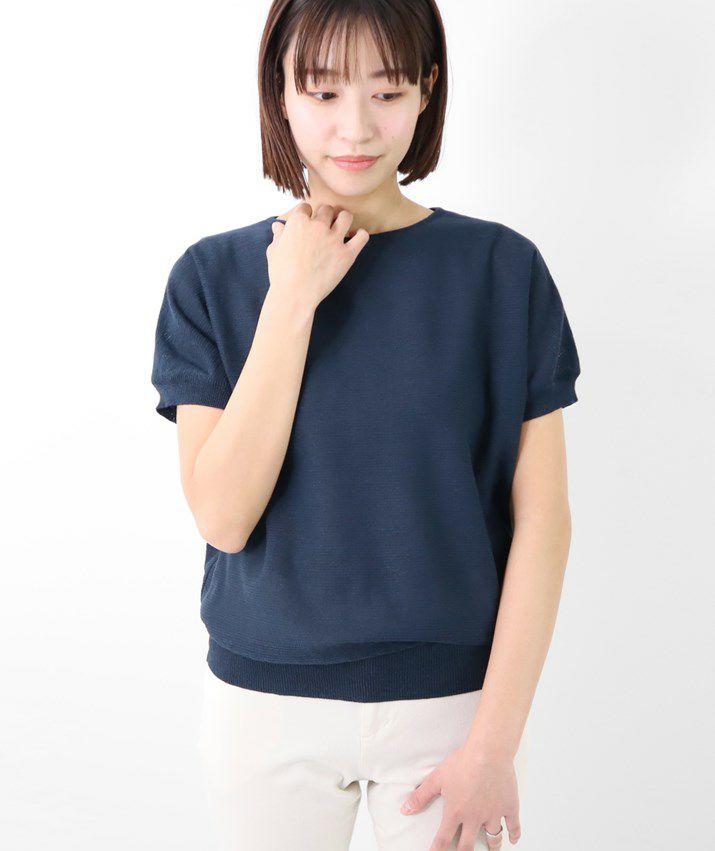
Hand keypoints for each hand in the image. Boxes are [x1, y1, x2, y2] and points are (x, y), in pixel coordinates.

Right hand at [265, 202, 369, 309]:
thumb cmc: (282, 275)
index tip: (307, 224)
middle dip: (325, 216)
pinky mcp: (347, 254)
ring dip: (343, 220)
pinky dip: (360, 235)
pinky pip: (362, 237)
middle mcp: (318, 226)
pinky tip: (354, 239)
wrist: (295, 295)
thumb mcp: (274, 251)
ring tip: (341, 228)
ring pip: (346, 216)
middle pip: (327, 209)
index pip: (306, 207)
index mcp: (298, 222)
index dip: (306, 215)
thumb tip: (278, 225)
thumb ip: (279, 235)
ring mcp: (334, 239)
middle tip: (324, 228)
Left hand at [400, 743, 521, 848]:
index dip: (437, 850)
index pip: (443, 839)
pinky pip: (514, 825)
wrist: (488, 752)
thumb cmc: (463, 762)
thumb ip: (421, 796)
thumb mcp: (437, 778)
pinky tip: (513, 839)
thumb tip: (405, 809)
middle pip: (468, 845)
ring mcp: (493, 814)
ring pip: (493, 837)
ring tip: (491, 849)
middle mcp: (475, 817)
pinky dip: (514, 834)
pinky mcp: (509, 806)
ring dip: (492, 846)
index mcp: (456, 812)